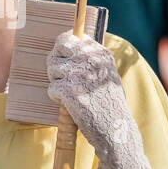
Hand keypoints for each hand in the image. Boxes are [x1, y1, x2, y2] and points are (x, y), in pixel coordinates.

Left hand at [47, 32, 154, 168]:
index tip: (66, 61)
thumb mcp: (107, 74)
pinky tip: (69, 104)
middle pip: (57, 50)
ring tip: (71, 94)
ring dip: (57, 82)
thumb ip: (90, 58)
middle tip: (64, 79)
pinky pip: (52, 88)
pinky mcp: (70, 92)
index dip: (63, 50)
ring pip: (52, 69)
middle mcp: (90, 60)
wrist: (116, 130)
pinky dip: (56, 97)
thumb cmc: (109, 103)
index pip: (70, 38)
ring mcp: (79, 75)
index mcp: (101, 54)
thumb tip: (67, 42)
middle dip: (56, 63)